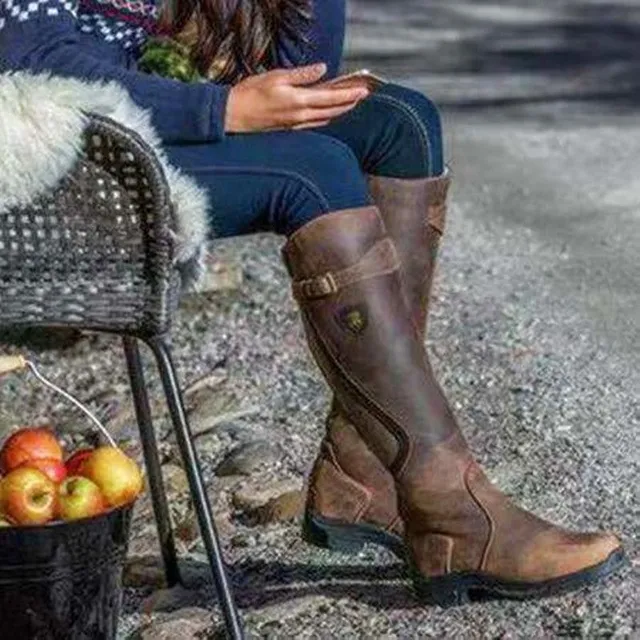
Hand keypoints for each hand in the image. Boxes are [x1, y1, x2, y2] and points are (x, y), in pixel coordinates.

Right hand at [224, 63, 369, 132]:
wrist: (234, 115)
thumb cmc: (251, 93)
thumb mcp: (277, 76)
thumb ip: (302, 75)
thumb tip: (322, 69)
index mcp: (299, 101)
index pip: (331, 97)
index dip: (349, 94)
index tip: (363, 90)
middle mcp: (300, 116)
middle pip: (332, 110)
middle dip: (348, 103)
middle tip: (362, 96)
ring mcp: (295, 125)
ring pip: (324, 118)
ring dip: (339, 111)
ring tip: (349, 104)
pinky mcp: (289, 129)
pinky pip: (313, 124)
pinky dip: (325, 118)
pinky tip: (328, 115)